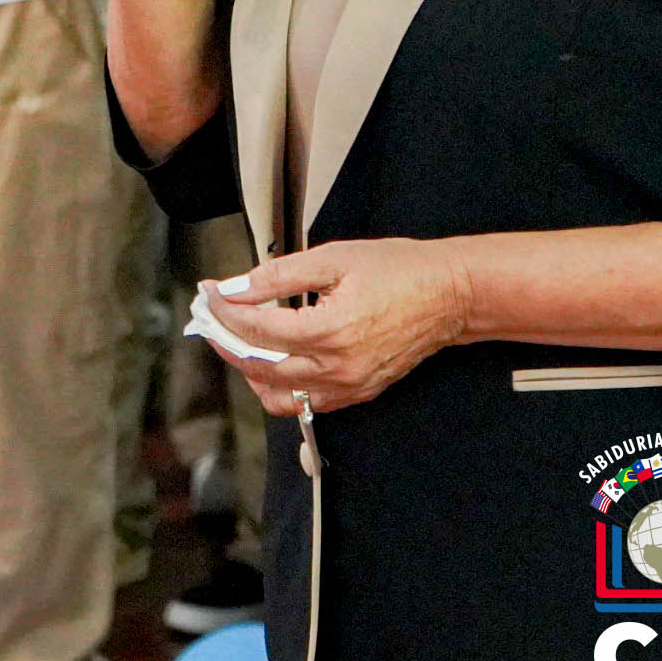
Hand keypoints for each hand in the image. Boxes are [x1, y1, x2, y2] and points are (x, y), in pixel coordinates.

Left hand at [200, 239, 471, 414]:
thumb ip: (279, 275)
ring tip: (236, 342)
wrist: (451, 295)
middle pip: (258, 365)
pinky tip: (272, 363)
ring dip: (249, 370)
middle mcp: (335, 367)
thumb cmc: (400, 270)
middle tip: (210, 318)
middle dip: (225, 340)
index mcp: (328, 330)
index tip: (211, 292)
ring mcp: (348, 385)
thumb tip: (237, 287)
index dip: (226, 308)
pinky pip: (306, 402)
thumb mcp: (335, 258)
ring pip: (278, 394)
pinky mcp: (359, 392)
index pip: (256, 328)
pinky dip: (280, 387)